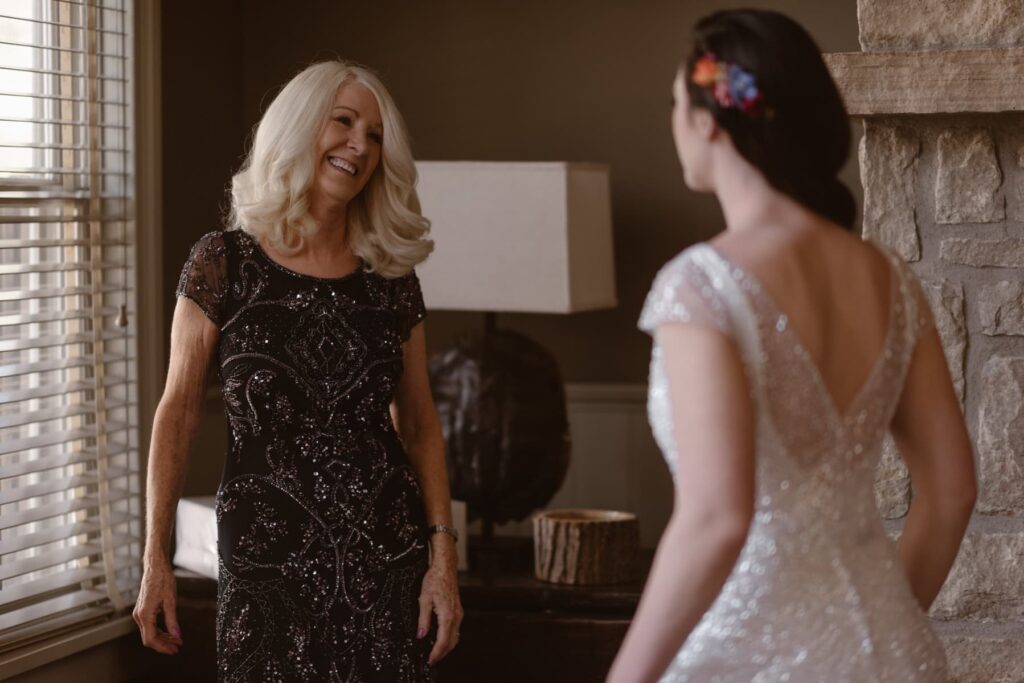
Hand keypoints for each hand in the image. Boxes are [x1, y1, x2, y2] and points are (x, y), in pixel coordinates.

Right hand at [133, 558, 182, 654]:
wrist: (155, 567)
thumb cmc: (163, 580)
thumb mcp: (170, 601)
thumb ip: (173, 620)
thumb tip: (177, 635)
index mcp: (144, 615)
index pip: (151, 639)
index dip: (163, 647)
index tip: (175, 649)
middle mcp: (139, 615)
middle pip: (149, 638)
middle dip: (164, 644)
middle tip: (178, 646)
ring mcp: (139, 613)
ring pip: (149, 632)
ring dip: (162, 638)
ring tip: (176, 640)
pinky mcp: (143, 609)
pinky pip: (149, 625)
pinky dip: (159, 630)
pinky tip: (170, 632)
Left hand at [417, 537, 462, 664]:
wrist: (445, 567)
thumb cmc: (435, 579)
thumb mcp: (424, 599)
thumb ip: (422, 619)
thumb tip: (420, 635)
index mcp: (447, 615)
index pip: (443, 641)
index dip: (436, 653)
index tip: (429, 660)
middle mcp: (456, 616)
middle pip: (451, 642)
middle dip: (442, 653)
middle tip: (431, 660)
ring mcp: (459, 613)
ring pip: (455, 637)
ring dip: (446, 647)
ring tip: (435, 652)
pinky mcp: (458, 610)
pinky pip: (456, 629)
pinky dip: (449, 638)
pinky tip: (442, 638)